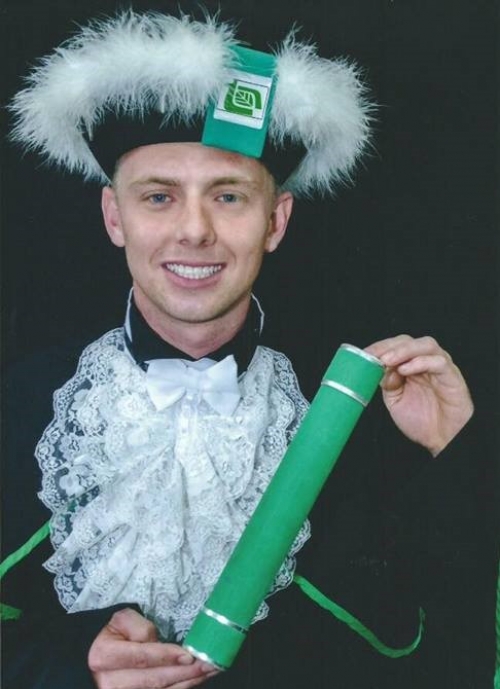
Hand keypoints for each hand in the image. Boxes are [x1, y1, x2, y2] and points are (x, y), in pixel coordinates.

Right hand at [88, 608, 217, 688]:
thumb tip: (157, 641)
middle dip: (185, 673)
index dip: (166, 657)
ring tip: (208, 671)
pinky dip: (180, 688)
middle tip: (209, 663)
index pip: (141, 658)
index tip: (189, 656)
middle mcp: (111, 682)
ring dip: (187, 682)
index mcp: (105, 656)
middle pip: (154, 680)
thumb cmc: (114, 633)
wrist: (97, 654)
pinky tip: (194, 679)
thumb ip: (139, 627)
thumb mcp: (122, 620)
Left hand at [365, 335, 472, 455]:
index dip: (380, 347)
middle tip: (376, 356)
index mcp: (411, 366)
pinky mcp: (453, 377)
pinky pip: (439, 362)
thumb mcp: (395, 400)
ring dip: (404, 350)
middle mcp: (426, 362)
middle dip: (389, 346)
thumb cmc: (423, 420)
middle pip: (408, 341)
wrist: (442, 439)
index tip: (365, 354)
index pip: (395, 346)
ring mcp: (440, 368)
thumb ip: (387, 383)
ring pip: (426, 345)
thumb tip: (379, 368)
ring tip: (388, 360)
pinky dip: (421, 362)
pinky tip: (405, 370)